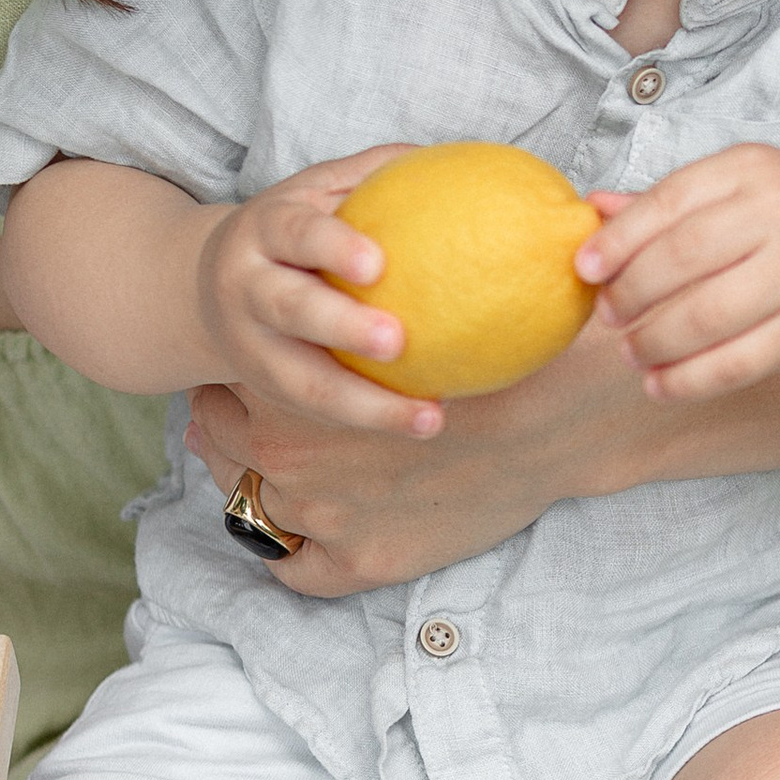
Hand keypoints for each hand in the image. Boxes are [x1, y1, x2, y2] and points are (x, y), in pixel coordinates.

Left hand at [185, 316, 666, 594]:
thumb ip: (387, 278)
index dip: (230, 381)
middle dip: (224, 432)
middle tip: (240, 423)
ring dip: (253, 492)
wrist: (559, 423)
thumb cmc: (502, 354)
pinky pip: (296, 571)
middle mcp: (286, 458)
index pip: (226, 384)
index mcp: (288, 386)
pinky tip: (304, 539)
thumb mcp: (427, 308)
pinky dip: (294, 556)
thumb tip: (394, 209)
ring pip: (250, 510)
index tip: (240, 379)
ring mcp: (320, 518)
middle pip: (220, 445)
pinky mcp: (360, 563)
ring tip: (268, 479)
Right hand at [190, 146, 441, 438]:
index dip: (331, 247)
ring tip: (431, 419)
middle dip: (342, 327)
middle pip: (291, 309)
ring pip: (304, 383)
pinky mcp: (269, 390)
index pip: (296, 233)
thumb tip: (458, 160)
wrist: (205, 286)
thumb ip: (376, 173)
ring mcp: (253, 347)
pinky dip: (372, 420)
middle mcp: (249, 288)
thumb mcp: (318, 190)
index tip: (376, 264)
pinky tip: (427, 423)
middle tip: (398, 341)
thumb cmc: (292, 230)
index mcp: (265, 229)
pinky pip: (321, 412)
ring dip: (368, 405)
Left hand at [578, 145, 779, 401]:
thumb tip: (591, 209)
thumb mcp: (733, 193)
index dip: (620, 239)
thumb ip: (665, 203)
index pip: (671, 202)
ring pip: (707, 316)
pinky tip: (659, 384)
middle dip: (632, 294)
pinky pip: (738, 363)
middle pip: (684, 258)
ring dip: (654, 342)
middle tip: (609, 315)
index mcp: (753, 169)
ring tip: (630, 351)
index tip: (584, 268)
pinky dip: (689, 380)